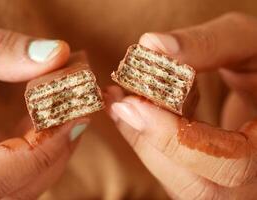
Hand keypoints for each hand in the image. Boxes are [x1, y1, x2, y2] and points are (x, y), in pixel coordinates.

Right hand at [0, 25, 89, 198]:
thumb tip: (56, 52)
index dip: (47, 149)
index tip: (81, 113)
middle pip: (17, 189)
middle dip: (57, 148)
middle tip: (80, 106)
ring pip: (16, 187)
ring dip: (48, 150)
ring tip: (67, 110)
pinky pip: (6, 177)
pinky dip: (31, 152)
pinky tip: (40, 123)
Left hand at [105, 12, 256, 198]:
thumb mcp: (248, 44)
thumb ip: (209, 44)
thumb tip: (152, 45)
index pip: (230, 163)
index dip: (178, 140)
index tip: (134, 106)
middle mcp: (255, 178)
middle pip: (197, 188)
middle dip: (151, 143)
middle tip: (120, 103)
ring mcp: (231, 182)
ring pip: (181, 185)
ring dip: (142, 142)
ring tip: (118, 102)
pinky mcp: (208, 173)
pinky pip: (175, 172)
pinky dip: (148, 142)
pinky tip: (131, 112)